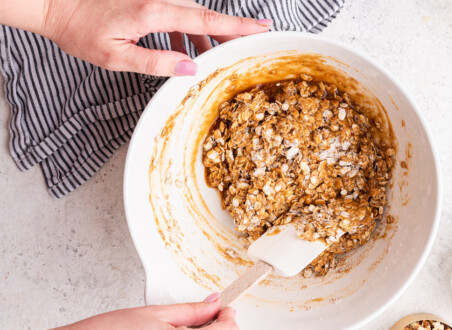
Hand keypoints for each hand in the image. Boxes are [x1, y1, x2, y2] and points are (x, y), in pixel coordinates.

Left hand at [39, 0, 271, 75]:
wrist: (56, 2)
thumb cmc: (81, 30)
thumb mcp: (117, 57)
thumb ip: (156, 62)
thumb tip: (190, 67)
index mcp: (153, 12)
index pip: (205, 20)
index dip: (236, 25)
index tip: (262, 27)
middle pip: (203, 16)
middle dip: (227, 32)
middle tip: (247, 46)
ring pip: (191, 16)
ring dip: (204, 37)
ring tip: (211, 59)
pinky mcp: (146, 1)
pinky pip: (175, 16)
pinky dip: (185, 34)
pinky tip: (183, 52)